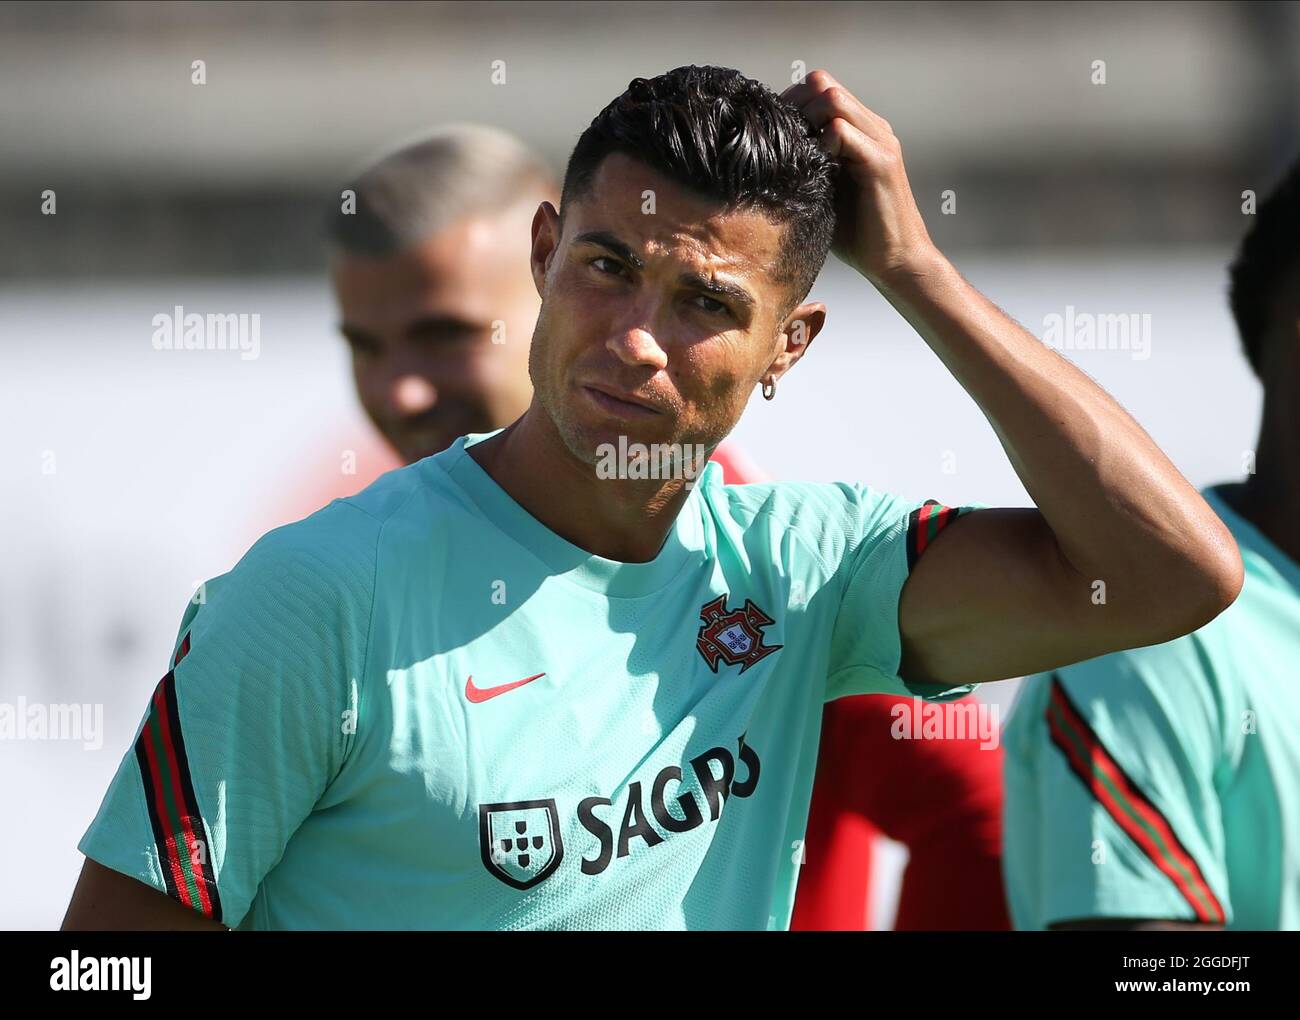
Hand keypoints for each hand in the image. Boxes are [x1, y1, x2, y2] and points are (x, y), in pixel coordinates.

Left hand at [781, 70, 939, 287]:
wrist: (893, 261)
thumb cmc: (856, 233)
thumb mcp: (821, 190)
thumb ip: (805, 164)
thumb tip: (762, 156)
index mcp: (858, 130)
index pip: (816, 88)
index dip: (789, 105)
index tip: (772, 136)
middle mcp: (871, 127)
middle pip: (821, 83)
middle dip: (792, 108)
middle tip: (779, 144)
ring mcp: (879, 141)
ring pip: (833, 99)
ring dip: (805, 122)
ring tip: (797, 156)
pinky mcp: (881, 162)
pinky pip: (843, 131)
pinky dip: (821, 144)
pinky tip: (813, 172)